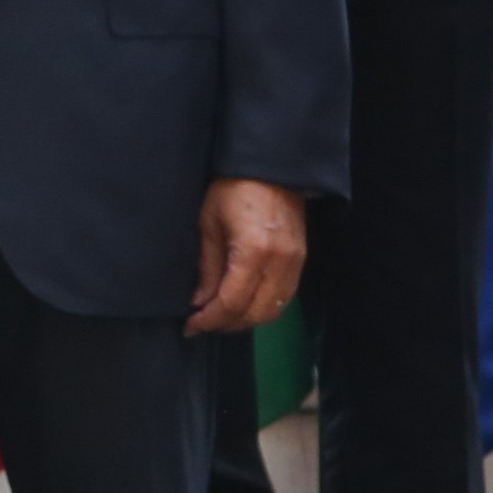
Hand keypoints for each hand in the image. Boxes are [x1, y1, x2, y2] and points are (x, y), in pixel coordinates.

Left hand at [185, 178, 308, 339]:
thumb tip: (199, 302)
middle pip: (256, 313)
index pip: (233, 302)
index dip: (210, 319)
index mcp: (254, 251)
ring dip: (246, 319)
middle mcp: (281, 262)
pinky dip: (263, 306)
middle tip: (202, 324)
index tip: (190, 326)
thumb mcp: (208, 223)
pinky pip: (284, 296)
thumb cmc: (232, 187)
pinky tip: (243, 303)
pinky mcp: (301, 259)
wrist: (270, 166)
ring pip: (274, 310)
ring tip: (220, 316)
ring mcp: (296, 262)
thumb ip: (207, 266)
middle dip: (227, 324)